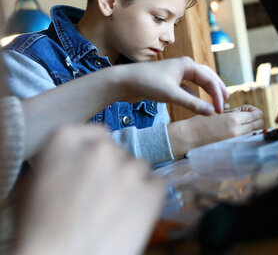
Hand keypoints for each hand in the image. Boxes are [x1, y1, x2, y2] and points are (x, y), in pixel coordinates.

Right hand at [14, 125, 165, 254]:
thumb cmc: (38, 230)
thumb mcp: (33, 182)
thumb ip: (60, 160)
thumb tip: (75, 159)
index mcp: (66, 139)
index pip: (97, 134)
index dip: (97, 153)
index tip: (94, 168)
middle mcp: (100, 148)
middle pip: (118, 152)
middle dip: (113, 171)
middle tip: (100, 197)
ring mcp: (128, 168)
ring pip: (138, 167)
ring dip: (131, 183)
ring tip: (114, 210)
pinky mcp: (151, 190)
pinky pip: (157, 184)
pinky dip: (148, 196)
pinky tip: (132, 213)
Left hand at [115, 56, 228, 114]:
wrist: (123, 82)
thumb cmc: (146, 83)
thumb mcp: (171, 95)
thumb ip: (192, 104)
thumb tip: (211, 113)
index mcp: (187, 65)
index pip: (209, 80)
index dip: (217, 95)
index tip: (220, 110)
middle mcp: (184, 67)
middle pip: (207, 77)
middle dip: (217, 89)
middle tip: (227, 101)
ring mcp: (176, 74)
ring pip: (198, 82)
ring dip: (208, 91)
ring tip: (217, 100)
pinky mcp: (169, 82)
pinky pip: (188, 87)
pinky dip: (195, 95)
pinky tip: (198, 103)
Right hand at [168, 105, 263, 154]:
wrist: (188, 136)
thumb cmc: (201, 122)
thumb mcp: (219, 112)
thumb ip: (236, 112)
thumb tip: (248, 112)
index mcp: (234, 119)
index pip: (256, 115)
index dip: (254, 111)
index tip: (248, 111)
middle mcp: (237, 131)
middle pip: (259, 124)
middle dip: (255, 119)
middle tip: (246, 117)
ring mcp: (235, 141)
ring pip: (254, 133)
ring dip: (251, 128)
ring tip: (239, 124)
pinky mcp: (232, 148)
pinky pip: (246, 140)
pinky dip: (245, 135)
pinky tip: (235, 132)